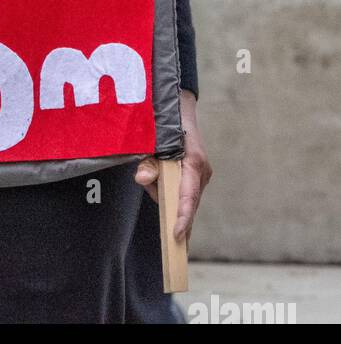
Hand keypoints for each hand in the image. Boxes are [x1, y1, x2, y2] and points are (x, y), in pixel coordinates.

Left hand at [135, 90, 212, 243]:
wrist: (179, 108)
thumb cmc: (165, 124)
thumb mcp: (152, 140)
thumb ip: (148, 160)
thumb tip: (143, 179)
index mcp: (194, 161)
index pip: (188, 196)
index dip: (183, 217)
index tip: (176, 235)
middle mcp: (201, 171)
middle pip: (187, 202)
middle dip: (171, 210)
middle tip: (162, 218)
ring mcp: (201, 175)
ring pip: (184, 198)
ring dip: (165, 195)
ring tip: (150, 176)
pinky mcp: (195, 177)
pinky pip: (183, 193)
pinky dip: (171, 195)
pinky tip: (160, 189)